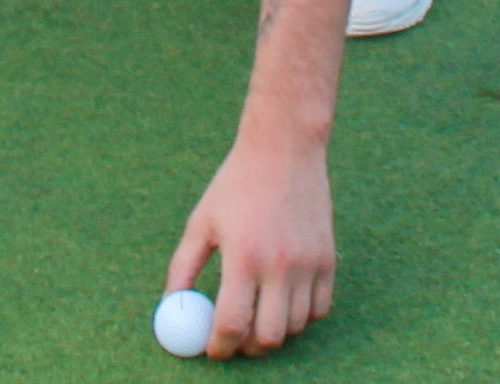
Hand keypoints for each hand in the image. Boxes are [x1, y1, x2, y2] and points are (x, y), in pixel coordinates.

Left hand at [166, 133, 335, 358]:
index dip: (219, 347)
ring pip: (295, 327)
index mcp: (244, 254)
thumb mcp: (202, 220)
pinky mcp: (328, 260)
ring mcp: (309, 264)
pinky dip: (301, 316)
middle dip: (248, 347)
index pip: (232, 323)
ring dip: (274, 331)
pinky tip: (283, 300)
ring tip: (258, 313)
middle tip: (235, 339)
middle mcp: (280, 264)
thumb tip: (170, 307)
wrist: (284, 148)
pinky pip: (319, 309)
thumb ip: (184, 266)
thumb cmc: (236, 183)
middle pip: (268, 337)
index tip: (211, 350)